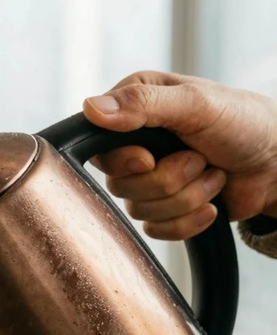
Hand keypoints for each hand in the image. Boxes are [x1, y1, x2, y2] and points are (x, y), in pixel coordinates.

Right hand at [83, 71, 276, 239]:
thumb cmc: (244, 122)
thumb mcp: (195, 103)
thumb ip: (142, 104)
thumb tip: (90, 108)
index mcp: (131, 110)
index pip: (98, 148)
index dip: (123, 162)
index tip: (150, 158)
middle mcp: (134, 144)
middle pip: (120, 185)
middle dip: (169, 178)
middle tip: (199, 158)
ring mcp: (147, 179)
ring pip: (140, 210)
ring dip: (187, 197)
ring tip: (213, 174)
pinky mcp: (162, 209)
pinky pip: (157, 231)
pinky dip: (190, 220)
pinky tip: (211, 202)